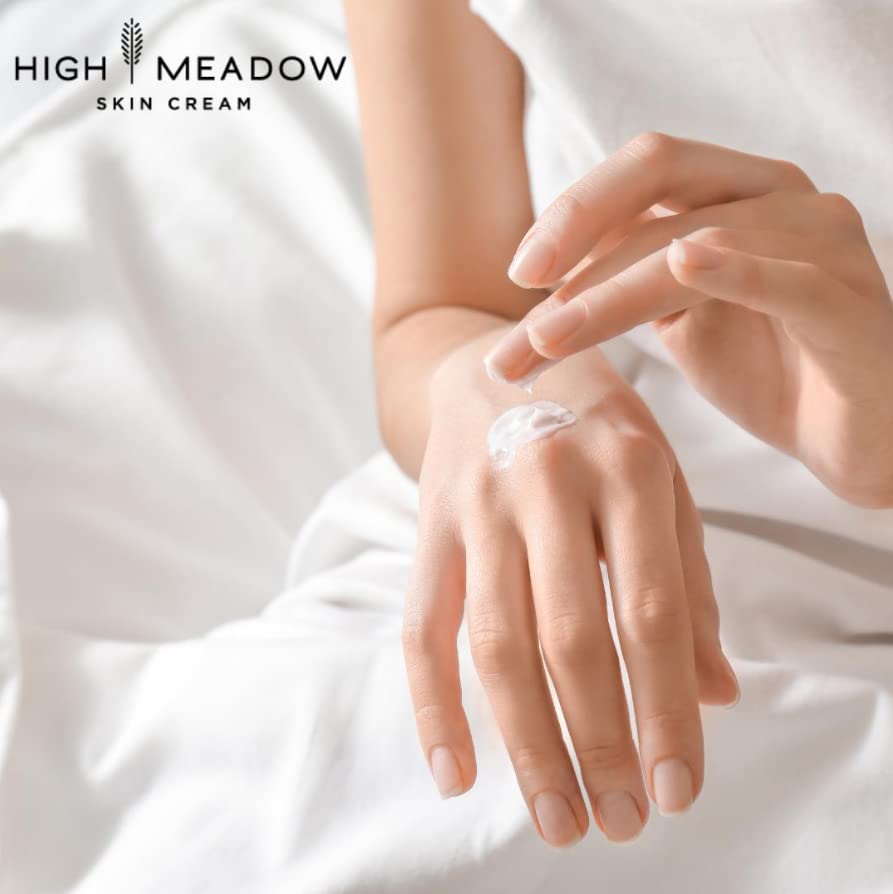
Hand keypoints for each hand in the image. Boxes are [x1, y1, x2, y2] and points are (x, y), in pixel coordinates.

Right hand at [404, 332, 738, 847]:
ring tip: (558, 817)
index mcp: (628, 466)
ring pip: (496, 642)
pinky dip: (434, 705)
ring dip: (528, 743)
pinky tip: (456, 773)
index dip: (666, 709)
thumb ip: (690, 581)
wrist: (494, 361)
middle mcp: (549, 481)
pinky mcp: (429, 524)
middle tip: (620, 821)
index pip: (651, 612)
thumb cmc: (594, 424)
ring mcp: (479, 502)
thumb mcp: (662, 480)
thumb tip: (714, 692)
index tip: (678, 788)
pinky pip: (420, 626)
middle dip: (599, 743)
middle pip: (571, 638)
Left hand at [486, 133, 892, 507]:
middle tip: (520, 288)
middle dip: (577, 231)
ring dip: (611, 293)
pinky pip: (790, 280)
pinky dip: (737, 270)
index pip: (643, 170)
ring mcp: (821, 244)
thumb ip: (630, 283)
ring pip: (701, 241)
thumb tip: (546, 278)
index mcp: (737, 194)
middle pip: (663, 176)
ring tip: (548, 340)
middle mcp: (780, 199)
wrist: (856, 438)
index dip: (574, 210)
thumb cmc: (771, 373)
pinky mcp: (848, 304)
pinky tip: (684, 263)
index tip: (521, 274)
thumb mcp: (682, 319)